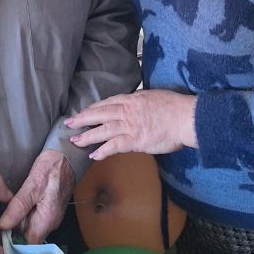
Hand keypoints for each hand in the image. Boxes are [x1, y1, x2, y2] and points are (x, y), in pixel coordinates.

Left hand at [0, 150, 74, 243]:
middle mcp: (50, 223)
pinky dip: (23, 217)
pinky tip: (13, 210)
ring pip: (30, 228)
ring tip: (2, 217)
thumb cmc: (50, 168)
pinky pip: (33, 219)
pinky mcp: (48, 210)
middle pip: (28, 237)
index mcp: (47, 220)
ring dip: (17, 224)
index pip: (29, 244)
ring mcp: (50, 217)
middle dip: (13, 233)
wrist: (66, 155)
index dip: (13, 244)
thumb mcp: (32, 185)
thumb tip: (3, 226)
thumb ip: (18, 207)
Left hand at [65, 90, 197, 159]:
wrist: (185, 117)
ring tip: (75, 141)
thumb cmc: (174, 107)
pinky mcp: (136, 140)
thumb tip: (136, 107)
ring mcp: (130, 125)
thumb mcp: (154, 97)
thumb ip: (141, 102)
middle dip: (82, 118)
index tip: (84, 112)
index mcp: (133, 99)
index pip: (108, 103)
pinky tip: (93, 155)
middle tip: (68, 123)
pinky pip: (115, 146)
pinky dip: (103, 150)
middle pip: (100, 113)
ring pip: (103, 129)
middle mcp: (128, 111)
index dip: (94, 108)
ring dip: (87, 135)